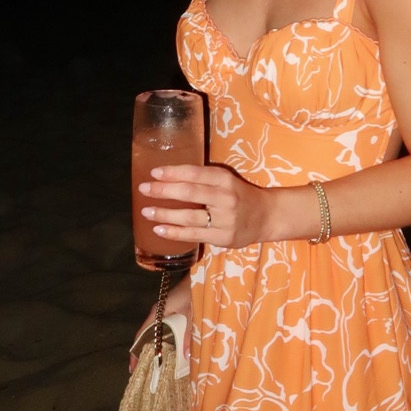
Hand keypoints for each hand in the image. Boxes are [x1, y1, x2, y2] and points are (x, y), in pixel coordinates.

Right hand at [128, 273, 190, 372]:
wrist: (202, 272)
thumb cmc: (193, 289)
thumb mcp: (192, 312)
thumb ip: (189, 333)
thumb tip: (186, 356)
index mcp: (158, 312)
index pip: (141, 334)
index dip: (135, 352)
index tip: (132, 369)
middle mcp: (158, 313)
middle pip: (147, 336)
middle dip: (145, 354)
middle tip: (146, 374)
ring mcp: (165, 312)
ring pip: (157, 334)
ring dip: (156, 349)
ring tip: (157, 367)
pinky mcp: (173, 312)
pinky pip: (165, 330)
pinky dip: (166, 342)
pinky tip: (172, 352)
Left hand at [139, 162, 271, 248]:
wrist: (266, 217)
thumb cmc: (239, 195)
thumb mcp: (226, 181)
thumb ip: (203, 179)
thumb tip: (168, 177)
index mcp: (225, 179)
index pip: (196, 174)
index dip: (174, 172)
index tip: (154, 172)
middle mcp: (225, 198)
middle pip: (190, 193)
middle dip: (164, 191)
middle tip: (144, 189)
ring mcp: (225, 220)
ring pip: (189, 217)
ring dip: (165, 214)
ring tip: (147, 211)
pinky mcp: (223, 238)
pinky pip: (194, 235)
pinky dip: (174, 232)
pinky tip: (160, 229)